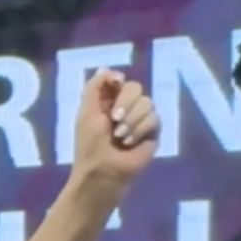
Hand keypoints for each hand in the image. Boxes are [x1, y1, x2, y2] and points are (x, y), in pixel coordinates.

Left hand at [69, 68, 157, 195]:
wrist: (103, 172)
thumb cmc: (89, 145)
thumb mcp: (86, 114)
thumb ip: (93, 89)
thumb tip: (106, 69)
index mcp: (105, 102)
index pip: (118, 80)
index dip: (117, 79)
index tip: (115, 83)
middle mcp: (124, 107)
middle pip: (135, 87)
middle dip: (125, 101)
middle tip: (114, 118)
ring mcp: (139, 120)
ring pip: (147, 102)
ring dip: (131, 120)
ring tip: (119, 137)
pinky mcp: (152, 133)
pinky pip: (154, 119)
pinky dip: (140, 130)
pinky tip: (129, 143)